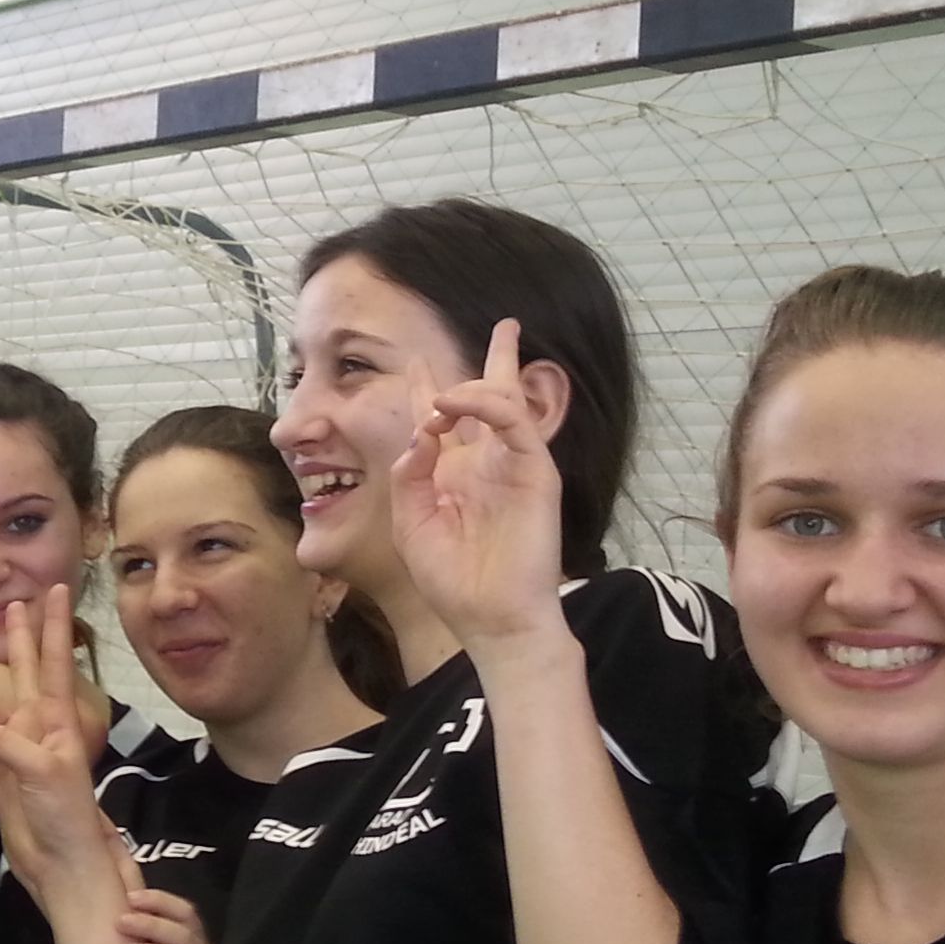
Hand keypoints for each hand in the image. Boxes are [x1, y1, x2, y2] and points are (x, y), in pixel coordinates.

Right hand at [0, 587, 122, 904]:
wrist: (60, 864)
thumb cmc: (67, 816)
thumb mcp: (43, 771)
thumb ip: (4, 743)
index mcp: (58, 722)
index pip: (56, 662)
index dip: (53, 627)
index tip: (55, 590)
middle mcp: (37, 729)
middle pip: (25, 672)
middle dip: (20, 640)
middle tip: (15, 605)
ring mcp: (15, 750)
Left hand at [390, 318, 571, 649]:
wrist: (490, 617)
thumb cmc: (450, 581)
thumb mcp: (411, 525)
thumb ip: (409, 476)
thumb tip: (421, 433)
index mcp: (453, 477)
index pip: (441, 424)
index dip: (427, 391)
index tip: (415, 363)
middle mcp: (484, 464)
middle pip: (489, 400)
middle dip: (493, 362)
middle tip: (504, 325)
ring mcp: (513, 466)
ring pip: (506, 404)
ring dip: (475, 385)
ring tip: (442, 392)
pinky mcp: (535, 472)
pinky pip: (514, 424)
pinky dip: (487, 405)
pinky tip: (455, 403)